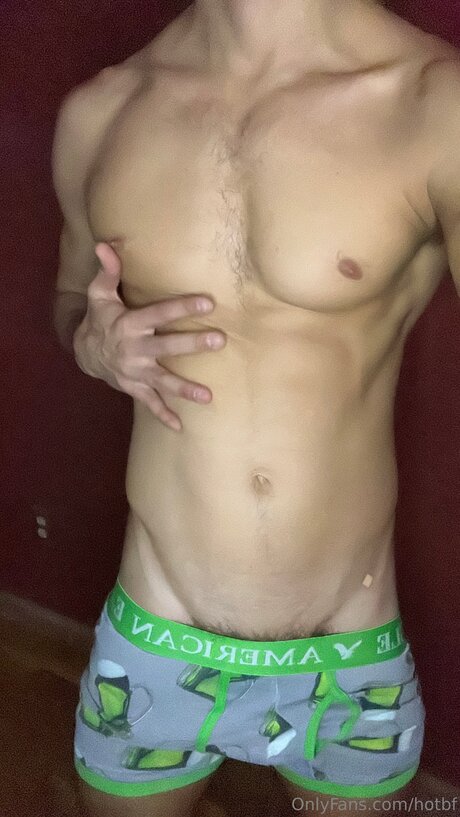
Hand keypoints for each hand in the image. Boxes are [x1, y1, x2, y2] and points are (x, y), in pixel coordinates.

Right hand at [73, 242, 226, 430]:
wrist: (84, 353)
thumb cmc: (100, 319)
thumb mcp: (100, 295)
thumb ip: (108, 270)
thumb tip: (107, 243)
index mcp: (128, 324)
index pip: (158, 313)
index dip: (181, 307)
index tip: (208, 302)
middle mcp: (133, 350)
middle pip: (166, 347)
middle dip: (192, 345)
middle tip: (219, 341)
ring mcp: (134, 372)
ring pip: (162, 381)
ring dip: (184, 388)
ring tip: (207, 395)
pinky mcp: (135, 388)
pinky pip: (150, 403)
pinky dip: (163, 416)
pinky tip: (181, 427)